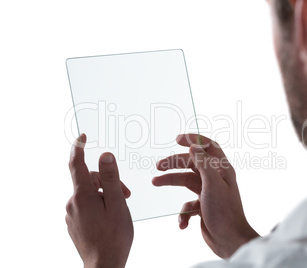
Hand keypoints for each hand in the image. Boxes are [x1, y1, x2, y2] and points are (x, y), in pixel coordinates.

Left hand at [66, 134, 133, 267]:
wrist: (103, 265)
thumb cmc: (114, 237)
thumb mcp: (117, 204)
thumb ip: (111, 179)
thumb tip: (105, 155)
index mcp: (82, 196)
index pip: (76, 165)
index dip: (79, 148)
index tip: (82, 137)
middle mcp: (73, 203)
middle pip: (89, 180)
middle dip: (108, 182)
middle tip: (126, 194)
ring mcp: (72, 214)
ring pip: (89, 193)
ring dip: (105, 195)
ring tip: (120, 209)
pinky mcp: (75, 223)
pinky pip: (86, 205)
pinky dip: (99, 205)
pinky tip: (110, 217)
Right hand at [153, 134, 259, 258]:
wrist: (229, 240)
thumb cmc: (224, 212)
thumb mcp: (212, 183)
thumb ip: (203, 163)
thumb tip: (194, 146)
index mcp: (221, 170)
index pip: (208, 147)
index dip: (194, 140)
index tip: (178, 139)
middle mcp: (214, 178)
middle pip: (191, 164)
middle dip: (175, 163)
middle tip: (158, 165)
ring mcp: (208, 192)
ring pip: (185, 181)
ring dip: (171, 182)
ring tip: (155, 182)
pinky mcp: (202, 206)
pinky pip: (187, 204)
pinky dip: (183, 212)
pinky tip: (183, 222)